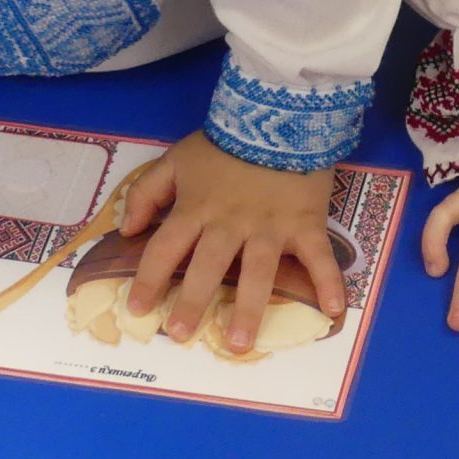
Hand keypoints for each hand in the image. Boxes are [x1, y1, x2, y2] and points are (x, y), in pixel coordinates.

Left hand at [118, 133, 343, 349]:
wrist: (280, 114)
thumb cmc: (226, 140)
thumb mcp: (176, 157)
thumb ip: (147, 191)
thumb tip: (125, 228)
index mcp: (196, 209)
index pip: (164, 250)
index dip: (148, 280)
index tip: (138, 309)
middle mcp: (230, 224)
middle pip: (206, 269)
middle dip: (192, 305)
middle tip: (180, 335)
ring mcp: (270, 228)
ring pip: (257, 274)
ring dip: (248, 310)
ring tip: (238, 343)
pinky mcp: (306, 225)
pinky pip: (319, 258)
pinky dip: (329, 284)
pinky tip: (332, 313)